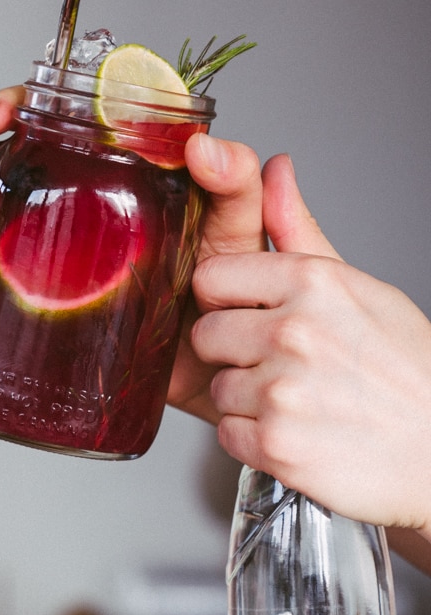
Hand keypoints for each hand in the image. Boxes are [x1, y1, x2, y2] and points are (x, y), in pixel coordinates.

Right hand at [0, 87, 266, 422]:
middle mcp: (90, 214)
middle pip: (18, 174)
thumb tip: (204, 145)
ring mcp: (70, 262)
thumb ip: (237, 182)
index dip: (25, 109)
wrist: (229, 369)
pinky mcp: (58, 309)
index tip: (1, 116)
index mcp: (129, 178)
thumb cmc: (239, 294)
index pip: (68, 125)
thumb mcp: (242, 228)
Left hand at [191, 154, 430, 537]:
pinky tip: (299, 434)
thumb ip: (300, 232)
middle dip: (237, 353)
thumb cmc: (406, 372)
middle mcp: (295, 332)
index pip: (212, 277)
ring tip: (301, 402)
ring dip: (249, 401)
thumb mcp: (362, 288)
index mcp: (314, 283)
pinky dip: (257, 442)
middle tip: (286, 367)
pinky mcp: (277, 446)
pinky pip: (228, 434)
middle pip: (207, 334)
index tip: (253, 315)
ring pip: (219, 387)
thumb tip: (274, 168)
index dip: (229, 301)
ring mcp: (283, 390)